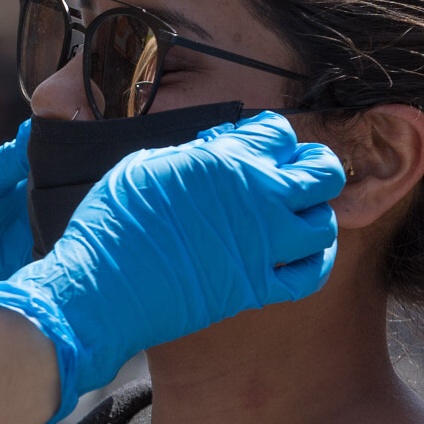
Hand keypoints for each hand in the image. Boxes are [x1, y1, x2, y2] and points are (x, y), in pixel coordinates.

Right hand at [0, 112, 342, 423]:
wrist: (99, 289)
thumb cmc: (110, 224)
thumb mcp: (144, 166)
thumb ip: (191, 155)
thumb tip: (212, 154)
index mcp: (225, 161)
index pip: (279, 133)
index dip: (270, 136)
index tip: (258, 146)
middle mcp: (255, 199)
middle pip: (322, 173)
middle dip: (315, 167)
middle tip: (298, 173)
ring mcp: (261, 247)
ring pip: (323, 223)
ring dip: (316, 214)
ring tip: (298, 215)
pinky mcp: (255, 288)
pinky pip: (311, 274)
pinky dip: (316, 260)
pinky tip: (305, 253)